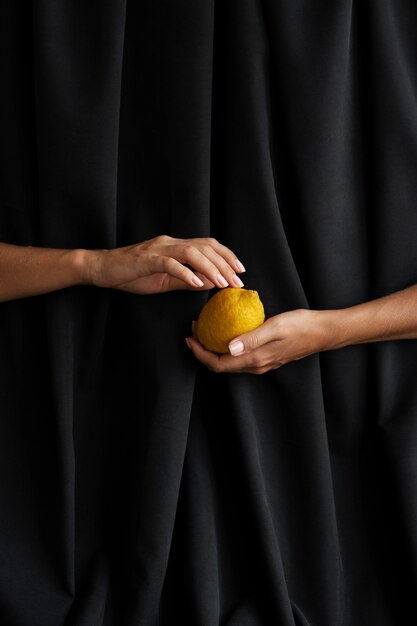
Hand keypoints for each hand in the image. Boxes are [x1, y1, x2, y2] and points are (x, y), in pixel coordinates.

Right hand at [85, 235, 245, 294]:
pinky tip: (198, 285)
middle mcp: (169, 243)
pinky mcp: (145, 259)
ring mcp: (158, 249)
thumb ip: (185, 280)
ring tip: (223, 283)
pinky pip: (170, 264)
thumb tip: (209, 284)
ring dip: (210, 268)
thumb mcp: (163, 280)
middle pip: (204, 247)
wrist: (101, 269)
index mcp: (175, 246)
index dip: (227, 255)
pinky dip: (186, 274)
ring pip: (191, 253)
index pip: (207, 245)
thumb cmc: (131, 275)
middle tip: (238, 282)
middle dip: (225, 264)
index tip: (241, 270)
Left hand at [186, 309, 330, 373]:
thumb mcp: (275, 327)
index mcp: (255, 360)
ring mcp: (262, 364)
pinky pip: (240, 357)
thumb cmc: (301, 326)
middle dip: (203, 350)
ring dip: (214, 349)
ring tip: (206, 330)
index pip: (218, 363)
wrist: (323, 332)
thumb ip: (251, 338)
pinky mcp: (267, 358)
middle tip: (194, 330)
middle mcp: (256, 366)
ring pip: (230, 362)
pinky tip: (227, 332)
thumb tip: (228, 347)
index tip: (190, 337)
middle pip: (221, 365)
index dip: (199, 353)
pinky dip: (227, 347)